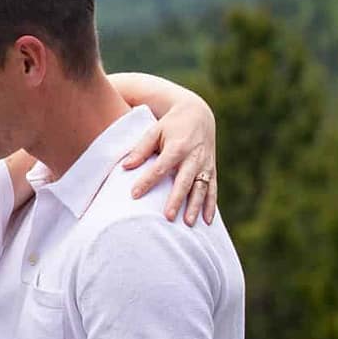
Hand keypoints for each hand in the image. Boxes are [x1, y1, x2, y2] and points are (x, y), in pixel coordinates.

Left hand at [120, 94, 216, 224]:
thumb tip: (125, 167)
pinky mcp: (211, 170)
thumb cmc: (171, 125)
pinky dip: (211, 205)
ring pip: (201, 188)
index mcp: (177, 147)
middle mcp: (193, 157)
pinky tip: (207, 221)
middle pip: (184, 181)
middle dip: (177, 199)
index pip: (160, 167)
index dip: (147, 181)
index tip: (134, 194)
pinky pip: (212, 189)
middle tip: (168, 217)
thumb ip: (141, 149)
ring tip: (188, 224)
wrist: (198, 114)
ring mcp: (205, 164)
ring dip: (195, 206)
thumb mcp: (154, 131)